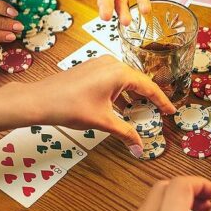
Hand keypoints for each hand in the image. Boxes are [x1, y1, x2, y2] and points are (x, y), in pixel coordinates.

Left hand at [21, 55, 175, 152]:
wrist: (40, 100)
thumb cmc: (69, 107)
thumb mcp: (103, 122)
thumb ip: (126, 133)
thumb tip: (140, 147)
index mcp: (119, 72)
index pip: (149, 87)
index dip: (162, 101)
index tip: (171, 111)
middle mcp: (111, 63)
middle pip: (138, 81)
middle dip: (148, 98)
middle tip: (158, 112)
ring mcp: (100, 64)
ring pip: (125, 80)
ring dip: (132, 95)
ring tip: (139, 111)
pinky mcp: (91, 68)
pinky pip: (113, 78)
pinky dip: (120, 92)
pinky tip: (119, 106)